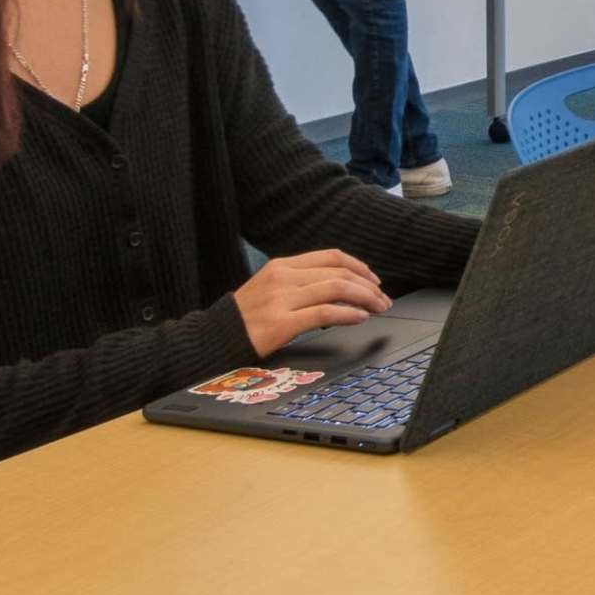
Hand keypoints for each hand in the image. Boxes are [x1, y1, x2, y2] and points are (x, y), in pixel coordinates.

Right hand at [235, 248, 388, 356]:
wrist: (212, 339)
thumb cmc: (243, 319)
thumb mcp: (269, 289)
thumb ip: (299, 284)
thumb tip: (339, 288)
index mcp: (281, 266)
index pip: (331, 256)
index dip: (359, 266)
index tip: (374, 280)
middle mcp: (283, 277)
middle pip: (339, 272)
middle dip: (368, 286)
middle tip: (383, 299)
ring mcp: (281, 299)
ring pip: (336, 288)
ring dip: (365, 298)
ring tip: (377, 309)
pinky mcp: (280, 323)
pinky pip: (324, 313)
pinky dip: (348, 314)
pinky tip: (360, 318)